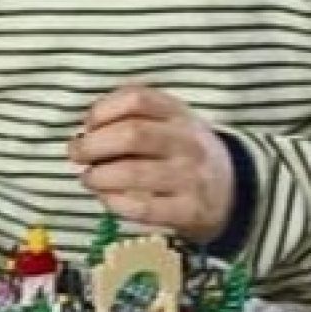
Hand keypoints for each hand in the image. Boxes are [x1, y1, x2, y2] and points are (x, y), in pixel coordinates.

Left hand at [69, 85, 234, 243]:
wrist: (234, 191)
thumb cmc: (182, 151)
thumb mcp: (167, 122)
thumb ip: (129, 117)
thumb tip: (84, 132)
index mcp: (178, 113)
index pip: (136, 99)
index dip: (103, 110)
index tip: (88, 125)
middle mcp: (188, 142)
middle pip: (132, 135)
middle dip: (93, 145)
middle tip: (76, 154)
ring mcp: (191, 177)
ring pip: (133, 172)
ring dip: (99, 176)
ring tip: (89, 178)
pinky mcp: (189, 211)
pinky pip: (143, 207)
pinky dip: (114, 202)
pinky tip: (106, 197)